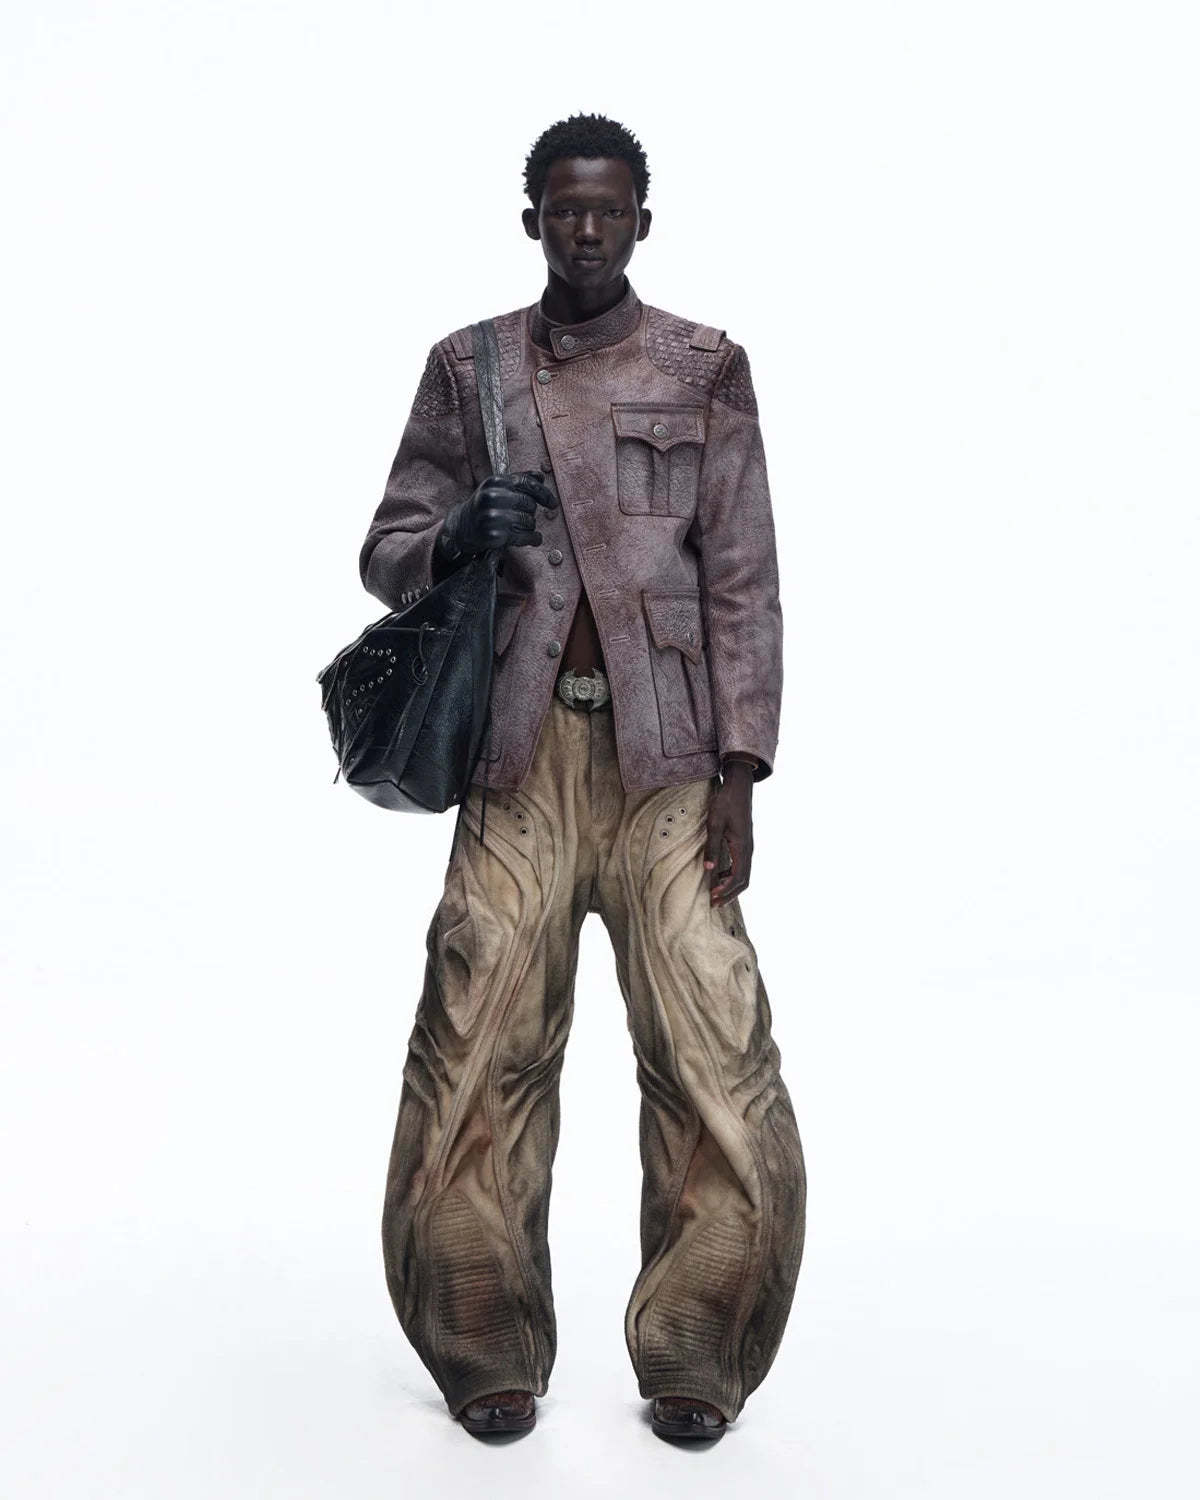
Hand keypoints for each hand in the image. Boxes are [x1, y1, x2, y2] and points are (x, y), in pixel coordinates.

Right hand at [436, 469, 558, 563]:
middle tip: (524, 517)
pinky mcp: (494, 535)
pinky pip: (525, 536)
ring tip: (521, 527)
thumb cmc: (484, 506)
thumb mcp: (497, 488)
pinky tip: (534, 539)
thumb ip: (518, 481)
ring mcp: (493, 517)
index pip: (527, 483)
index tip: (552, 503)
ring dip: (530, 526)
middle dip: (531, 512)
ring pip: (529, 521)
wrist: (462, 527)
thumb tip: (541, 476)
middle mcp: (493, 497)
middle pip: (530, 504)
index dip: (544, 493)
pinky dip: (533, 539)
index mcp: (495, 482)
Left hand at [704, 762, 753, 905]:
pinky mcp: (744, 844)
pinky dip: (731, 876)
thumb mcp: (714, 824)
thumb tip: (708, 869)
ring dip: (730, 886)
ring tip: (715, 893)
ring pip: (744, 875)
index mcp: (742, 847)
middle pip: (744, 881)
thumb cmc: (726, 803)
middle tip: (714, 903)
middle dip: (729, 894)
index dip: (726, 891)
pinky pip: (741, 866)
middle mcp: (748, 850)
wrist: (738, 788)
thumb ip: (712, 847)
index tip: (712, 897)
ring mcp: (748, 847)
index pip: (738, 878)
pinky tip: (718, 875)